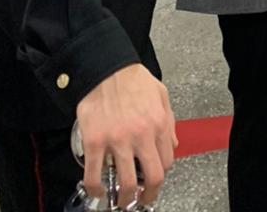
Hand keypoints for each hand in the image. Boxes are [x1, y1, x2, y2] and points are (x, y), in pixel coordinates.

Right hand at [76, 64, 174, 205]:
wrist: (106, 67)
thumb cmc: (132, 78)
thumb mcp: (161, 94)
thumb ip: (169, 121)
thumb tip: (172, 145)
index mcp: (158, 124)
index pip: (166, 162)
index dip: (160, 175)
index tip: (153, 180)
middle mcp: (140, 135)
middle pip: (152, 178)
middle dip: (148, 196)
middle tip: (141, 200)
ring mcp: (116, 141)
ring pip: (125, 183)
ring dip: (123, 198)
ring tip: (120, 200)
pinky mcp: (94, 142)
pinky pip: (94, 176)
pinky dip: (96, 190)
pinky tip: (98, 192)